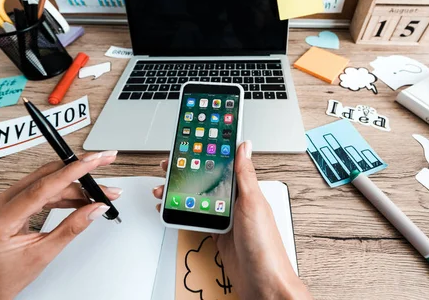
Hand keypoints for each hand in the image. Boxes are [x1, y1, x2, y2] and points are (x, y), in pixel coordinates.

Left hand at [0, 151, 120, 299]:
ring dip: (71, 186)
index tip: (94, 161)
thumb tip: (94, 208)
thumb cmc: (1, 280)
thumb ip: (71, 228)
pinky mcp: (2, 205)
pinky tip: (77, 197)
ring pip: (41, 183)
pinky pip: (34, 191)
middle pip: (44, 180)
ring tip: (96, 193)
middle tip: (102, 166)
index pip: (41, 187)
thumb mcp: (42, 255)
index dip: (72, 171)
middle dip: (77, 173)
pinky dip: (57, 193)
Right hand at [153, 141, 310, 298]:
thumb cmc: (265, 246)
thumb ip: (245, 175)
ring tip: (163, 189)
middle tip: (169, 166)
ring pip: (199, 200)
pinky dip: (183, 214)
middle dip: (187, 173)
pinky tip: (173, 209)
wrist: (263, 284)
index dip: (208, 154)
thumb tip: (244, 145)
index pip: (225, 165)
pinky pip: (198, 219)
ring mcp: (227, 220)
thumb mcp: (253, 203)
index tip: (192, 144)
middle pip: (207, 182)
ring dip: (180, 194)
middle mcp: (237, 203)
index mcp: (247, 191)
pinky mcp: (219, 236)